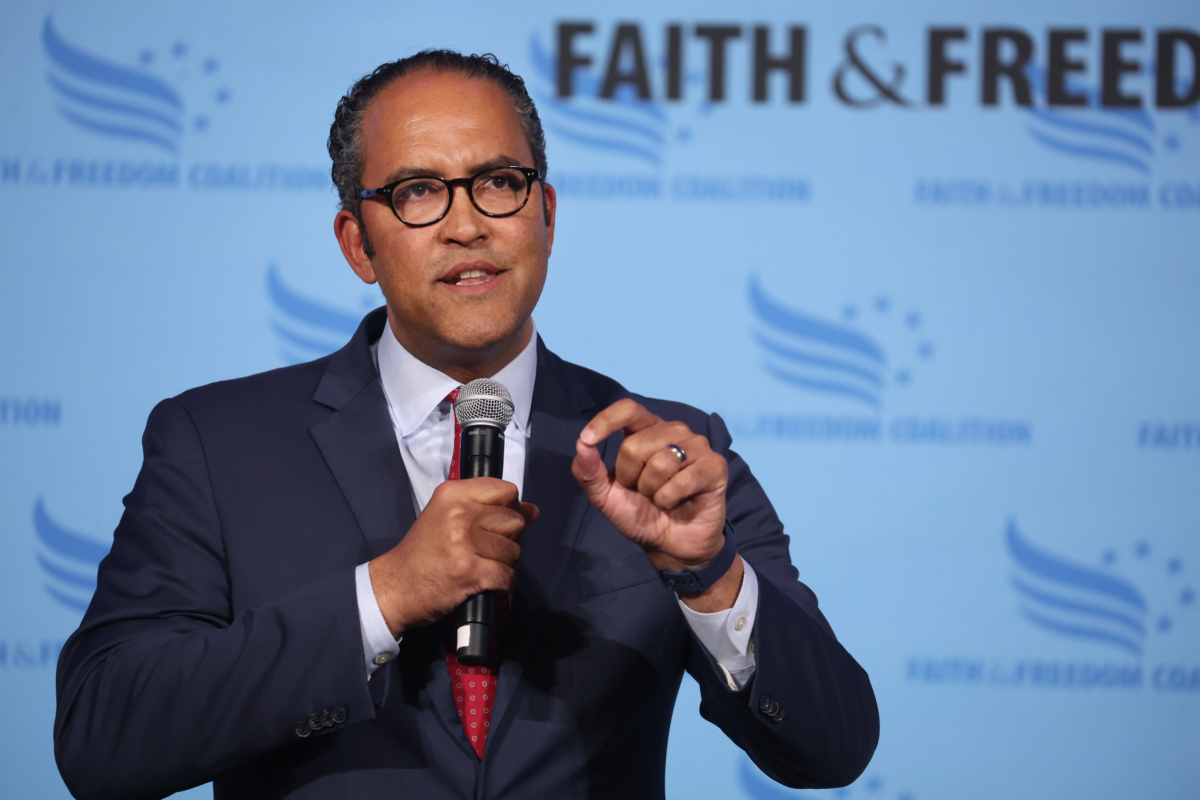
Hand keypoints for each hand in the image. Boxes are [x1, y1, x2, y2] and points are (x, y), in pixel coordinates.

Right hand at [369, 478, 538, 636]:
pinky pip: (508, 575)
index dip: (510, 509)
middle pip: (515, 520)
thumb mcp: (447, 516)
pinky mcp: (469, 571)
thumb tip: (533, 511)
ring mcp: (465, 542)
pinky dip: (503, 584)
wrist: (396, 586)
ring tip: (486, 567)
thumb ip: (488, 508)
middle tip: (490, 550)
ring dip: (506, 564)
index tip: (499, 522)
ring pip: (514, 550)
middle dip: (510, 539)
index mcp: (453, 494)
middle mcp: (459, 513)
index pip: (506, 490)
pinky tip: (488, 583)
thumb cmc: (422, 553)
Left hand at [571, 398, 729, 572]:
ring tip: (661, 498)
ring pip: (660, 462)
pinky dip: (670, 499)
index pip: (628, 409)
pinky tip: (676, 502)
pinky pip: (682, 480)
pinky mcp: (714, 466)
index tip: (587, 439)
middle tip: (642, 491)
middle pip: (635, 444)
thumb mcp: (605, 496)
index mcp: (647, 430)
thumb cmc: (640, 514)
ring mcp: (697, 446)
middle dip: (630, 478)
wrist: (670, 545)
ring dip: (652, 491)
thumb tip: (581, 444)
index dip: (606, 420)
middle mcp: (673, 431)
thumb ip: (589, 471)